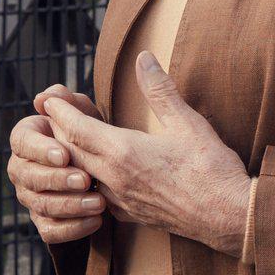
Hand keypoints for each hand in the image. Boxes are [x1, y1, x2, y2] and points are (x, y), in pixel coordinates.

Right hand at [6, 85, 106, 245]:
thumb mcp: (86, 116)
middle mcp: (22, 168)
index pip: (21, 141)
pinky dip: (72, 228)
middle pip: (27, 176)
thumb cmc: (91, 135)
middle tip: (86, 180)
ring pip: (40, 205)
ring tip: (100, 203)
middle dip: (57, 179)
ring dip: (69, 205)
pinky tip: (96, 222)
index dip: (40, 149)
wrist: (105, 167)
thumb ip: (70, 103)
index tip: (64, 154)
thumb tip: (47, 96)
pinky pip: (49, 230)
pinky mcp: (43, 220)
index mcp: (27, 139)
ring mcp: (30, 197)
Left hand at [42, 52, 252, 257]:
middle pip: (69, 151)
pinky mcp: (129, 215)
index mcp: (123, 152)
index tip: (47, 97)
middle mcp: (113, 178)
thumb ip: (160, 90)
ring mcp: (119, 200)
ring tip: (70, 138)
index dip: (59, 111)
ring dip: (71, 155)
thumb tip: (144, 58)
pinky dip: (89, 178)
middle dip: (58, 129)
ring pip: (80, 175)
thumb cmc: (211, 168)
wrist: (227, 217)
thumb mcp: (188, 122)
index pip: (76, 128)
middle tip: (53, 112)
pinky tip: (96, 173)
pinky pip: (96, 195)